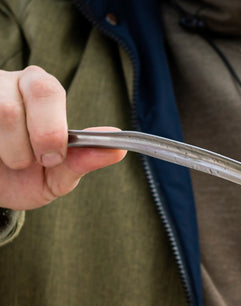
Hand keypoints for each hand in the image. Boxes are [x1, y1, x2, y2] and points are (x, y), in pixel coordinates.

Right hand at [0, 66, 124, 210]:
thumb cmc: (24, 178)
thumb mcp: (56, 176)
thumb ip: (83, 161)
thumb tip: (118, 149)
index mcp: (41, 94)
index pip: (48, 90)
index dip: (51, 128)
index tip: (52, 159)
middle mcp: (11, 82)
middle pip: (29, 88)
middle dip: (39, 132)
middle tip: (35, 161)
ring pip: (2, 108)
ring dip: (10, 149)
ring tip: (9, 160)